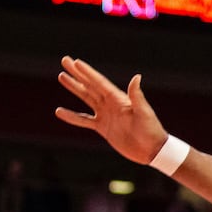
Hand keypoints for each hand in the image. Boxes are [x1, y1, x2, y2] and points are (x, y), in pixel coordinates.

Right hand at [55, 57, 171, 164]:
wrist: (152, 151)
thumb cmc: (151, 130)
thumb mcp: (144, 113)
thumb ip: (137, 96)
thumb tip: (137, 77)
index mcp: (119, 99)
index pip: (100, 82)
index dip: (87, 72)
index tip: (75, 62)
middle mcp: (111, 104)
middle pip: (90, 86)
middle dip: (77, 74)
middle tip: (65, 60)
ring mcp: (106, 115)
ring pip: (86, 98)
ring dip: (74, 88)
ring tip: (62, 76)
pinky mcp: (103, 128)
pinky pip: (84, 120)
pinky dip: (72, 116)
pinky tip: (59, 111)